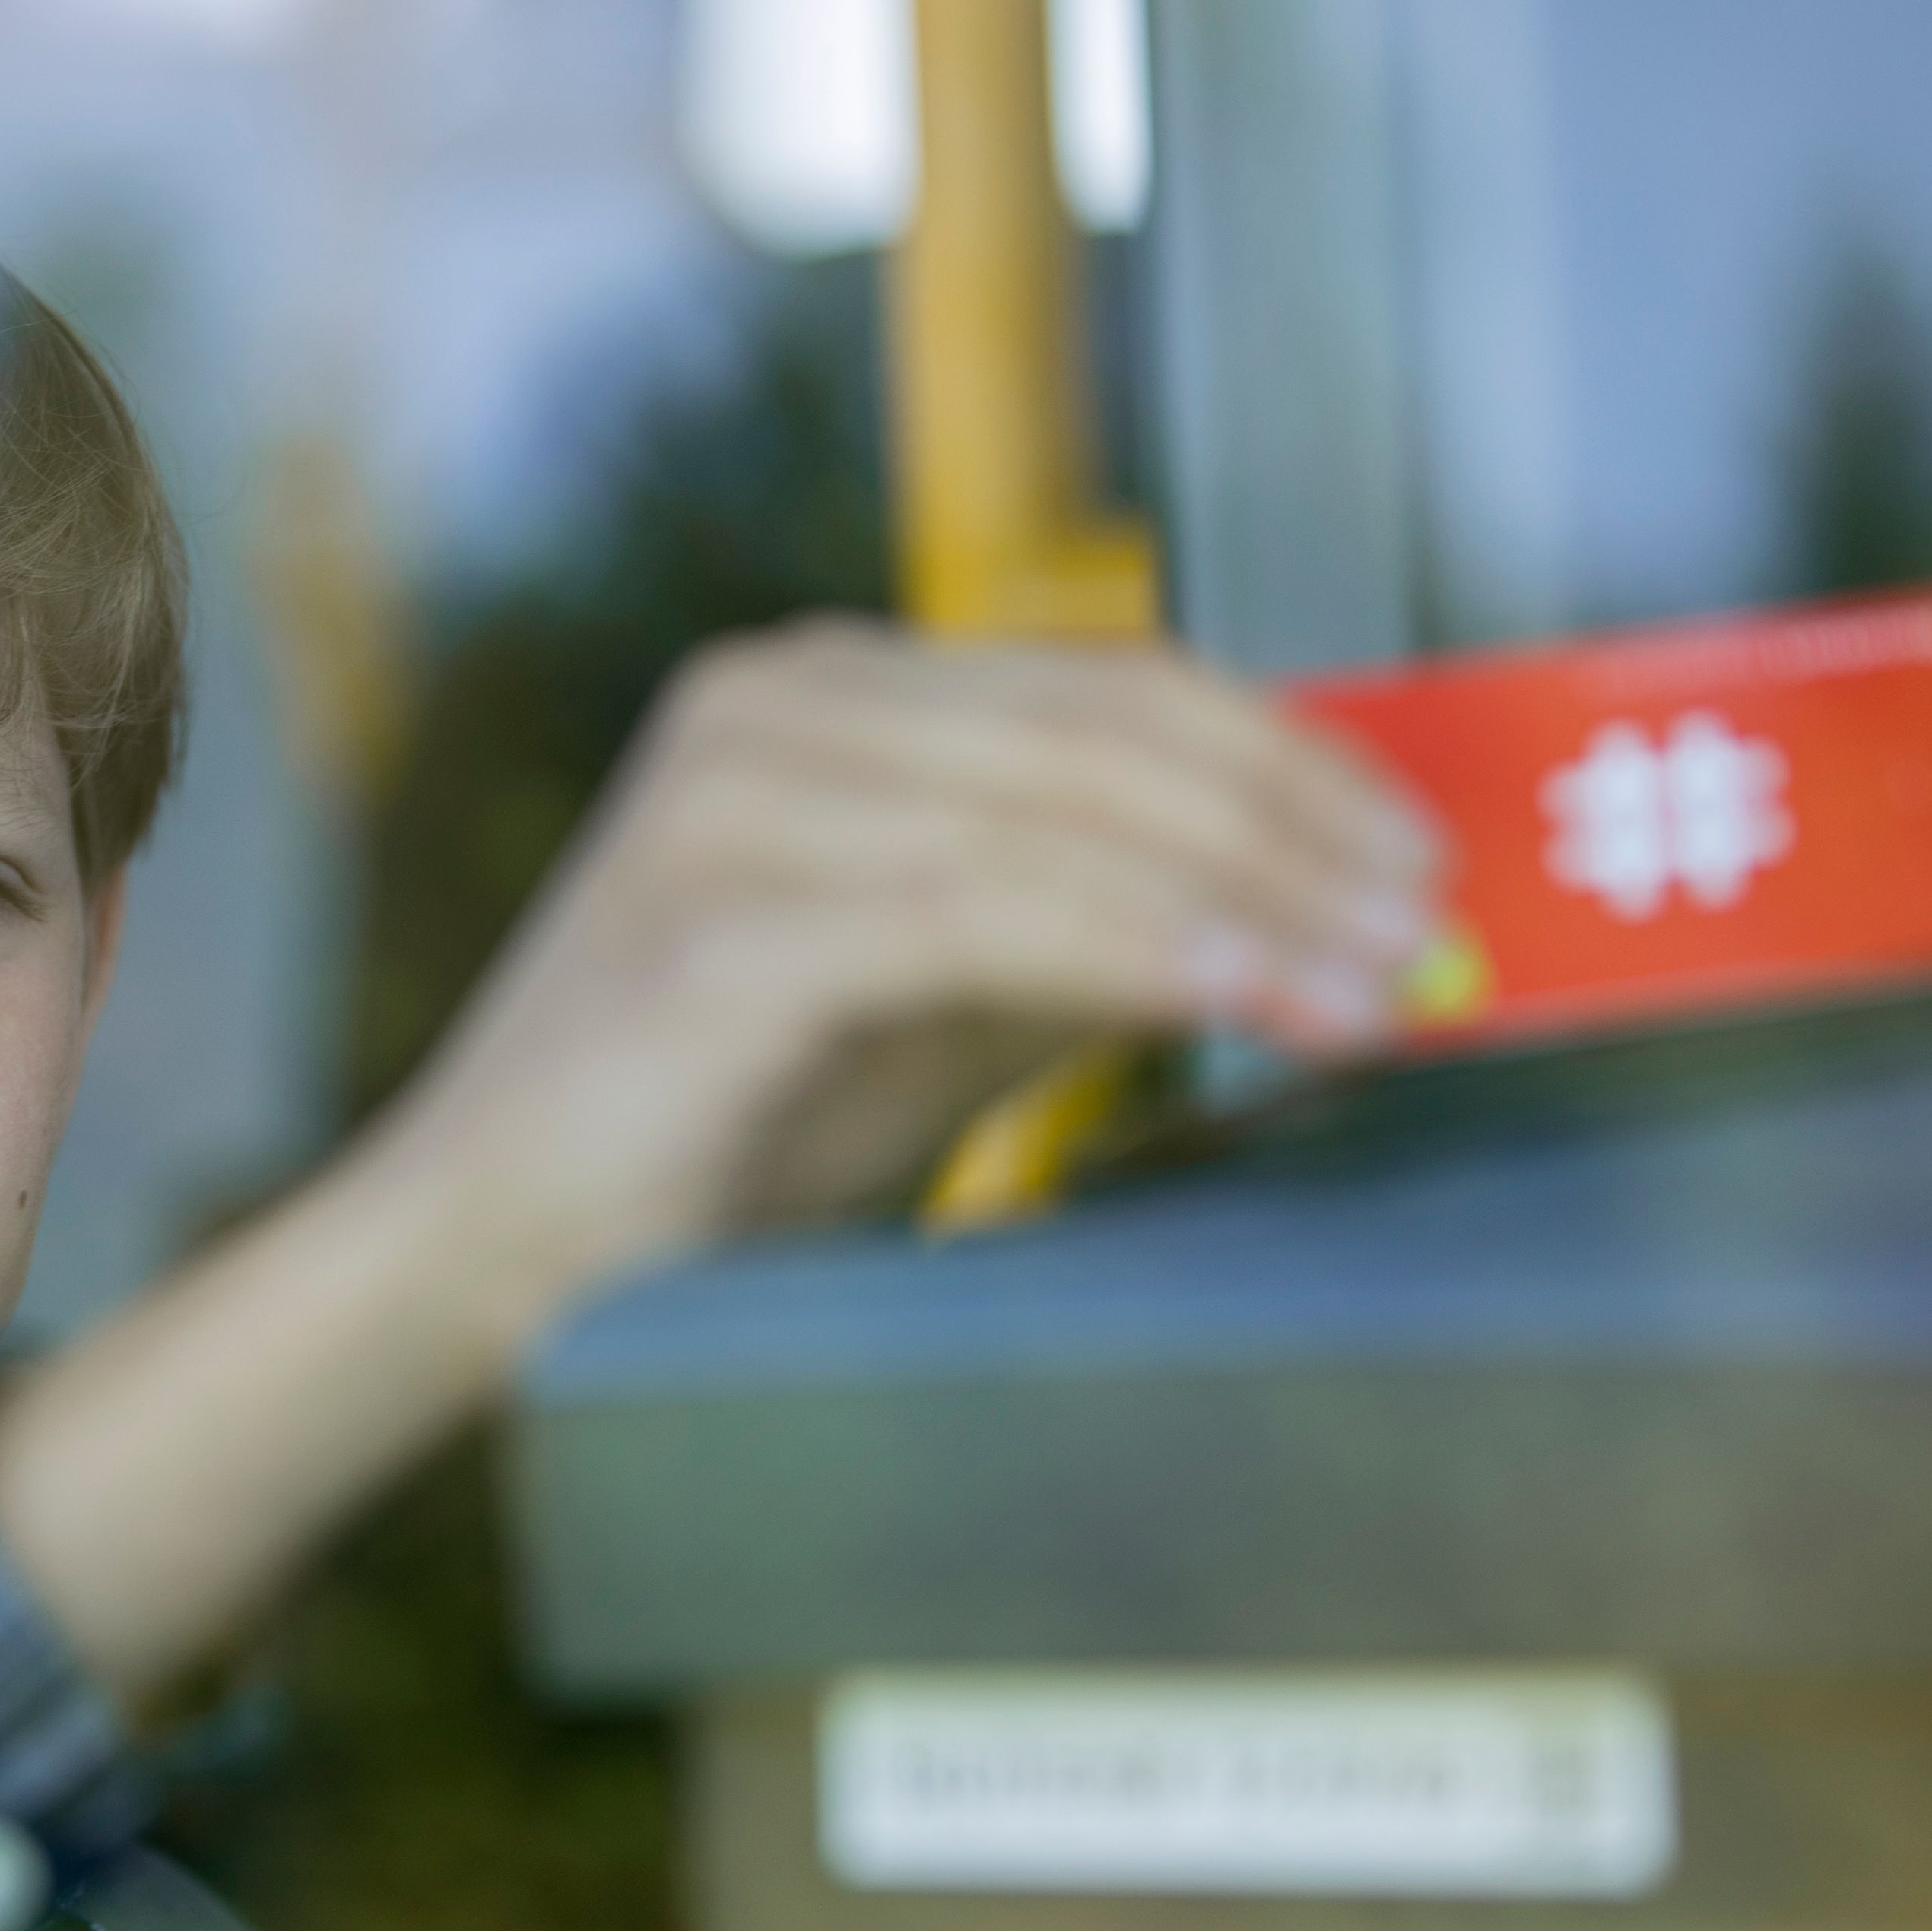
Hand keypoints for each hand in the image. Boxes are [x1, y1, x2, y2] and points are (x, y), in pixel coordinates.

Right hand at [370, 618, 1438, 1316]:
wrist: (498, 1246)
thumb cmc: (714, 1129)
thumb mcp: (939, 998)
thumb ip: (1090, 928)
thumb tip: (1316, 915)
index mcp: (816, 690)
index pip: (1108, 684)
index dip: (1289, 759)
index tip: (1421, 853)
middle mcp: (769, 707)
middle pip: (1104, 729)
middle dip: (1297, 829)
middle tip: (1433, 927)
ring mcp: (732, 800)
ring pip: (1059, 812)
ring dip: (1248, 900)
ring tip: (1377, 986)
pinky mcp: (719, 922)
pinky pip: (978, 912)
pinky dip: (1134, 949)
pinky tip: (1243, 995)